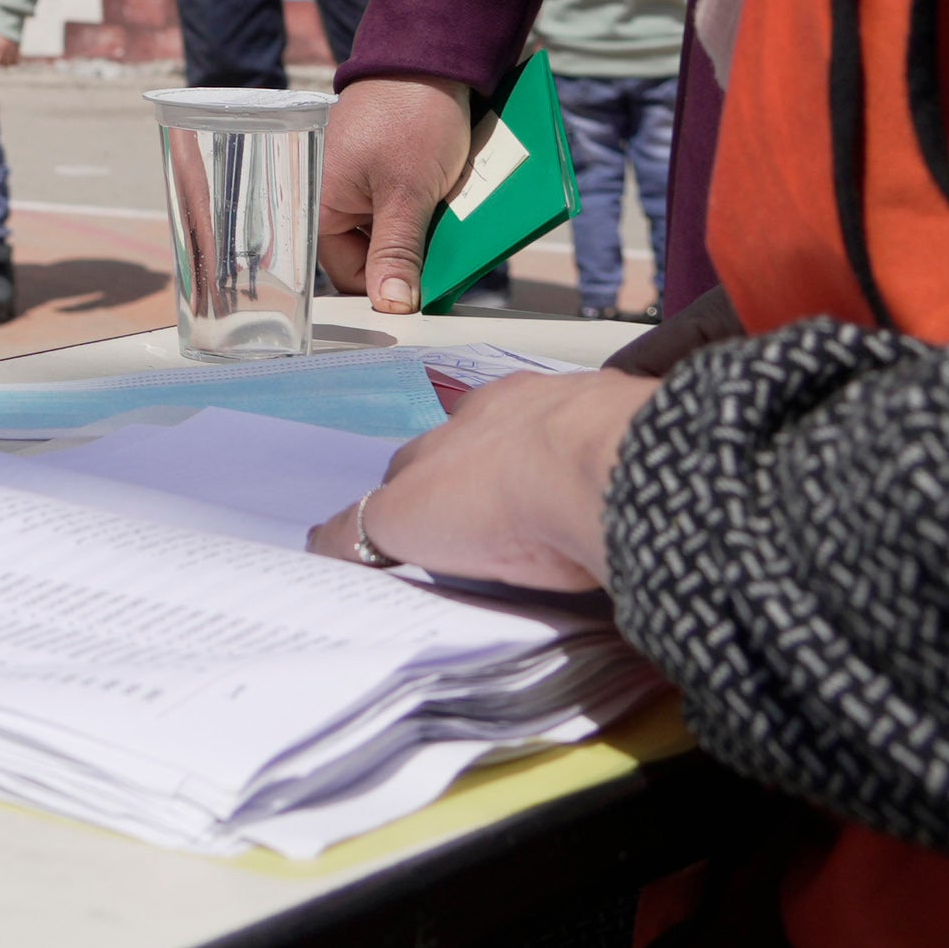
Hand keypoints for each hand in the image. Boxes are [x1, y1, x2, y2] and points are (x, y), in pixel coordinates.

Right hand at [308, 365, 653, 594]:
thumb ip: (361, 530)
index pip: (418, 461)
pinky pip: (604, 437)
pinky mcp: (629, 419)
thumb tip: (320, 542)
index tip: (432, 533)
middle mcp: (506, 406)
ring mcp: (571, 405)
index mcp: (450, 430)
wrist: (605, 470)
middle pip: (480, 441)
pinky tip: (613, 495)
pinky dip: (602, 463)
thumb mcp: (406, 524)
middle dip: (482, 472)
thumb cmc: (501, 498)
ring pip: (544, 432)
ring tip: (561, 507)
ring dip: (545, 460)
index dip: (418, 498)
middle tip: (498, 523)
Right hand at [320, 70, 479, 311]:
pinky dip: (426, 206)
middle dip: (412, 254)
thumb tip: (390, 308)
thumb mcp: (407, 193)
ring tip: (450, 217)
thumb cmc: (412, 117)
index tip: (429, 291)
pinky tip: (449, 198)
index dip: (390, 285)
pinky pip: (401, 202)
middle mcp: (330, 193)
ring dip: (423, 230)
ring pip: (391, 227)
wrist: (431, 54)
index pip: (349, 273)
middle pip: (372, 251)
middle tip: (447, 250)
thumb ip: (396, 253)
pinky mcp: (380, 164)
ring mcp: (356, 177)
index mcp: (318, 202)